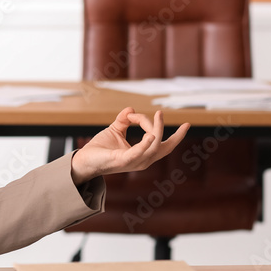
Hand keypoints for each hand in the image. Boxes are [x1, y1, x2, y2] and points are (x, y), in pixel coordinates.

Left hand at [70, 108, 189, 184]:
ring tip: (159, 115)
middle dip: (177, 137)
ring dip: (157, 130)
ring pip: (153, 146)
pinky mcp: (123, 161)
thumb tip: (132, 108)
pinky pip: (138, 153)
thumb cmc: (100, 149)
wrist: (84, 160)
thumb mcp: (114, 131)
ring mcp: (134, 162)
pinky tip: (151, 134)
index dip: (157, 126)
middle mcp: (142, 160)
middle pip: (165, 148)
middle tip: (186, 124)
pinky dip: (146, 144)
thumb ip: (124, 120)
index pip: (160, 141)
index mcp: (142, 154)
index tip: (133, 114)